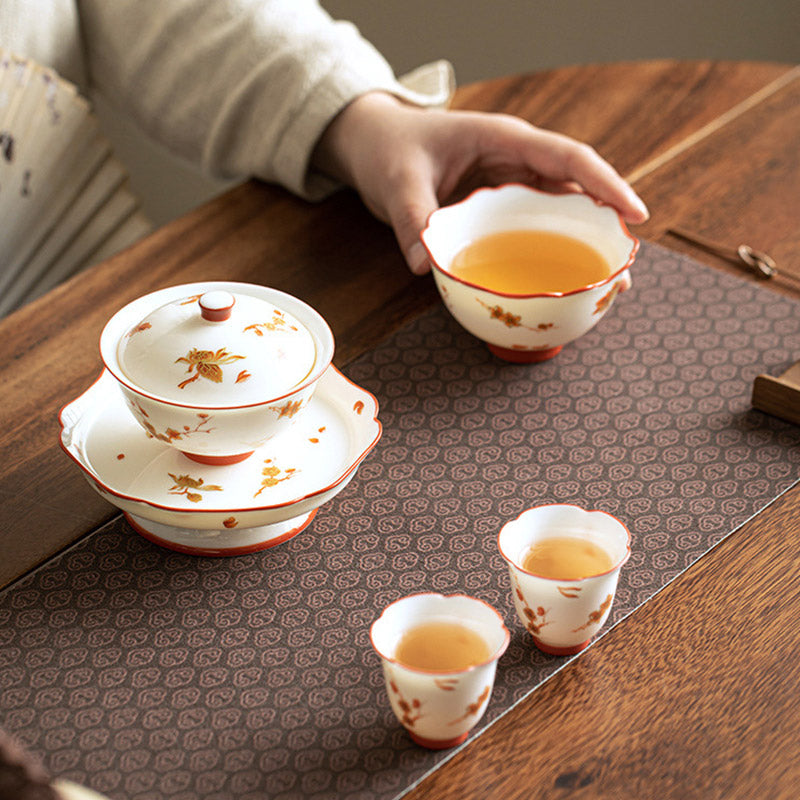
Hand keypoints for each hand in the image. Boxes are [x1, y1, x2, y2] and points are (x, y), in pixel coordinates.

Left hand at [313, 91, 648, 274]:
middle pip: (574, 190)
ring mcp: (508, 184)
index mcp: (503, 139)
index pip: (567, 158)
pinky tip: (560, 282)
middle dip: (605, 225)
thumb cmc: (389, 148)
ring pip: (559, 212)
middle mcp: (514, 160)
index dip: (605, 184)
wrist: (373, 145)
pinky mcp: (497, 207)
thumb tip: (425, 265)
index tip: (634, 214)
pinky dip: (551, 252)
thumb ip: (412, 218)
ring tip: (605, 285)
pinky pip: (533, 228)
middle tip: (624, 269)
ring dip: (583, 245)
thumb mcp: (398, 179)